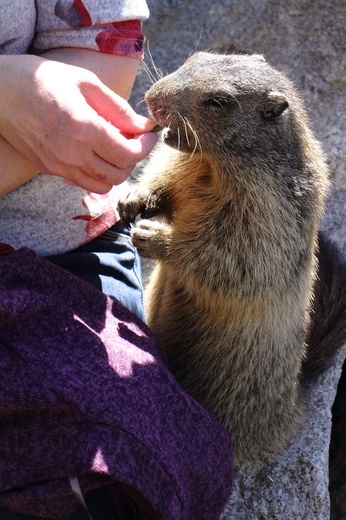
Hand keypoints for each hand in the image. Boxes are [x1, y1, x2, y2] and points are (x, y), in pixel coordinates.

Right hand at [0, 55, 157, 192]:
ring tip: (114, 149)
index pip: (128, 154)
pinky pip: (84, 182)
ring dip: (116, 171)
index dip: (145, 147)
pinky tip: (95, 154)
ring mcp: (60, 165)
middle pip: (119, 174)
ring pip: (103, 185)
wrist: (0, 93)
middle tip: (133, 140)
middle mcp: (73, 153)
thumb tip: (144, 125)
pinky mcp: (51, 169)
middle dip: (133, 159)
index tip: (149, 135)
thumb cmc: (42, 79)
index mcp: (84, 128)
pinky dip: (97, 175)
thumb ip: (118, 108)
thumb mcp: (85, 82)